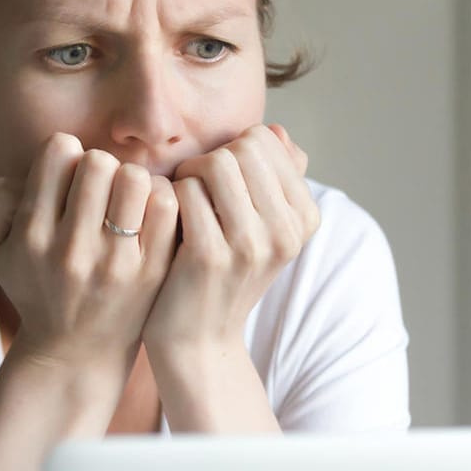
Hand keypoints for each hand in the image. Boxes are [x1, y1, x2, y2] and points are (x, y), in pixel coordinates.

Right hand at [0, 133, 179, 371]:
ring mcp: (115, 262)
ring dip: (130, 182)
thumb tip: (28, 174)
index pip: (59, 151)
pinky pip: (165, 207)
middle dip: (100, 167)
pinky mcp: (151, 272)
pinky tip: (147, 214)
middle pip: (99, 161)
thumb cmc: (34, 288)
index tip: (69, 177)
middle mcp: (72, 248)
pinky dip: (159, 199)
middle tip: (100, 191)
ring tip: (124, 202)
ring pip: (134, 178)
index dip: (66, 155)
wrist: (75, 352)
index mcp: (32, 235)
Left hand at [141, 124, 317, 355]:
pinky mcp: (210, 256)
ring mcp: (251, 246)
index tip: (219, 183)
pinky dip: (169, 197)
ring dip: (189, 175)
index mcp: (304, 218)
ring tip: (182, 202)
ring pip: (216, 163)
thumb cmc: (224, 273)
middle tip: (194, 189)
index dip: (232, 151)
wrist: (199, 339)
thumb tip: (278, 131)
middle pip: (243, 148)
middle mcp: (286, 232)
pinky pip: (185, 191)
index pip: (266, 142)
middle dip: (209, 159)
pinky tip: (167, 220)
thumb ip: (273, 178)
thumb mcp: (261, 229)